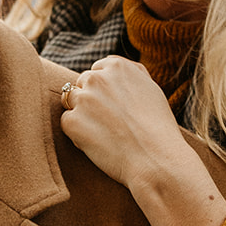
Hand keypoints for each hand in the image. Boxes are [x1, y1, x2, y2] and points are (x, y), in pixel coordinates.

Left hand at [58, 57, 188, 189]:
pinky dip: (78, 134)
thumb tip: (109, 66)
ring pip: (71, 102)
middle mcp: (97, 78)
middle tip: (110, 123)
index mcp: (117, 67)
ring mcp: (82, 99)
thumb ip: (129, 74)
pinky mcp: (72, 122)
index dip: (104, 90)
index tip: (115, 106)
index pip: (97, 70)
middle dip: (91, 101)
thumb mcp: (150, 88)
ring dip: (82, 115)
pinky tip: (99, 143)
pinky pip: (67, 123)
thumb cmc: (158, 128)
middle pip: (82, 84)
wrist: (156, 159)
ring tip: (105, 133)